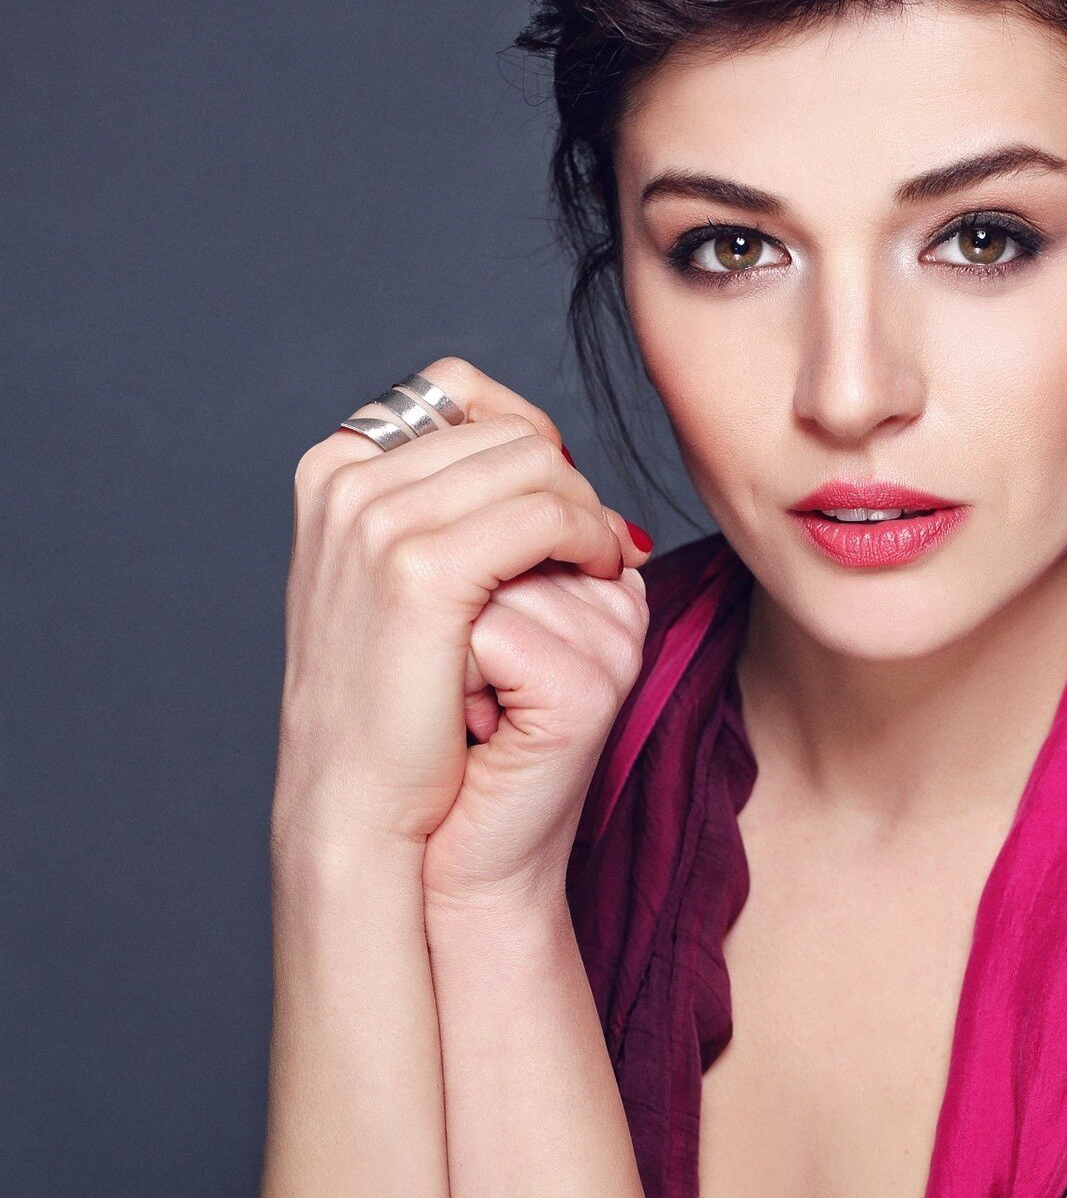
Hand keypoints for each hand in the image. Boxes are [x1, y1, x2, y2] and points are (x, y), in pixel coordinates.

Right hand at [275, 356, 650, 904]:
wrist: (356, 804)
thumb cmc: (389, 712)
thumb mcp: (398, 589)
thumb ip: (444, 514)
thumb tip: (541, 457)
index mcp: (331, 472)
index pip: (456, 393)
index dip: (527, 439)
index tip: (563, 499)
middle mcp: (344, 480)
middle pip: (502, 427)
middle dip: (564, 478)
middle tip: (598, 540)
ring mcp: (375, 519)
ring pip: (532, 462)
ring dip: (584, 508)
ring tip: (603, 560)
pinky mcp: (420, 570)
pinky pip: (544, 513)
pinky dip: (588, 535)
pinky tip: (603, 571)